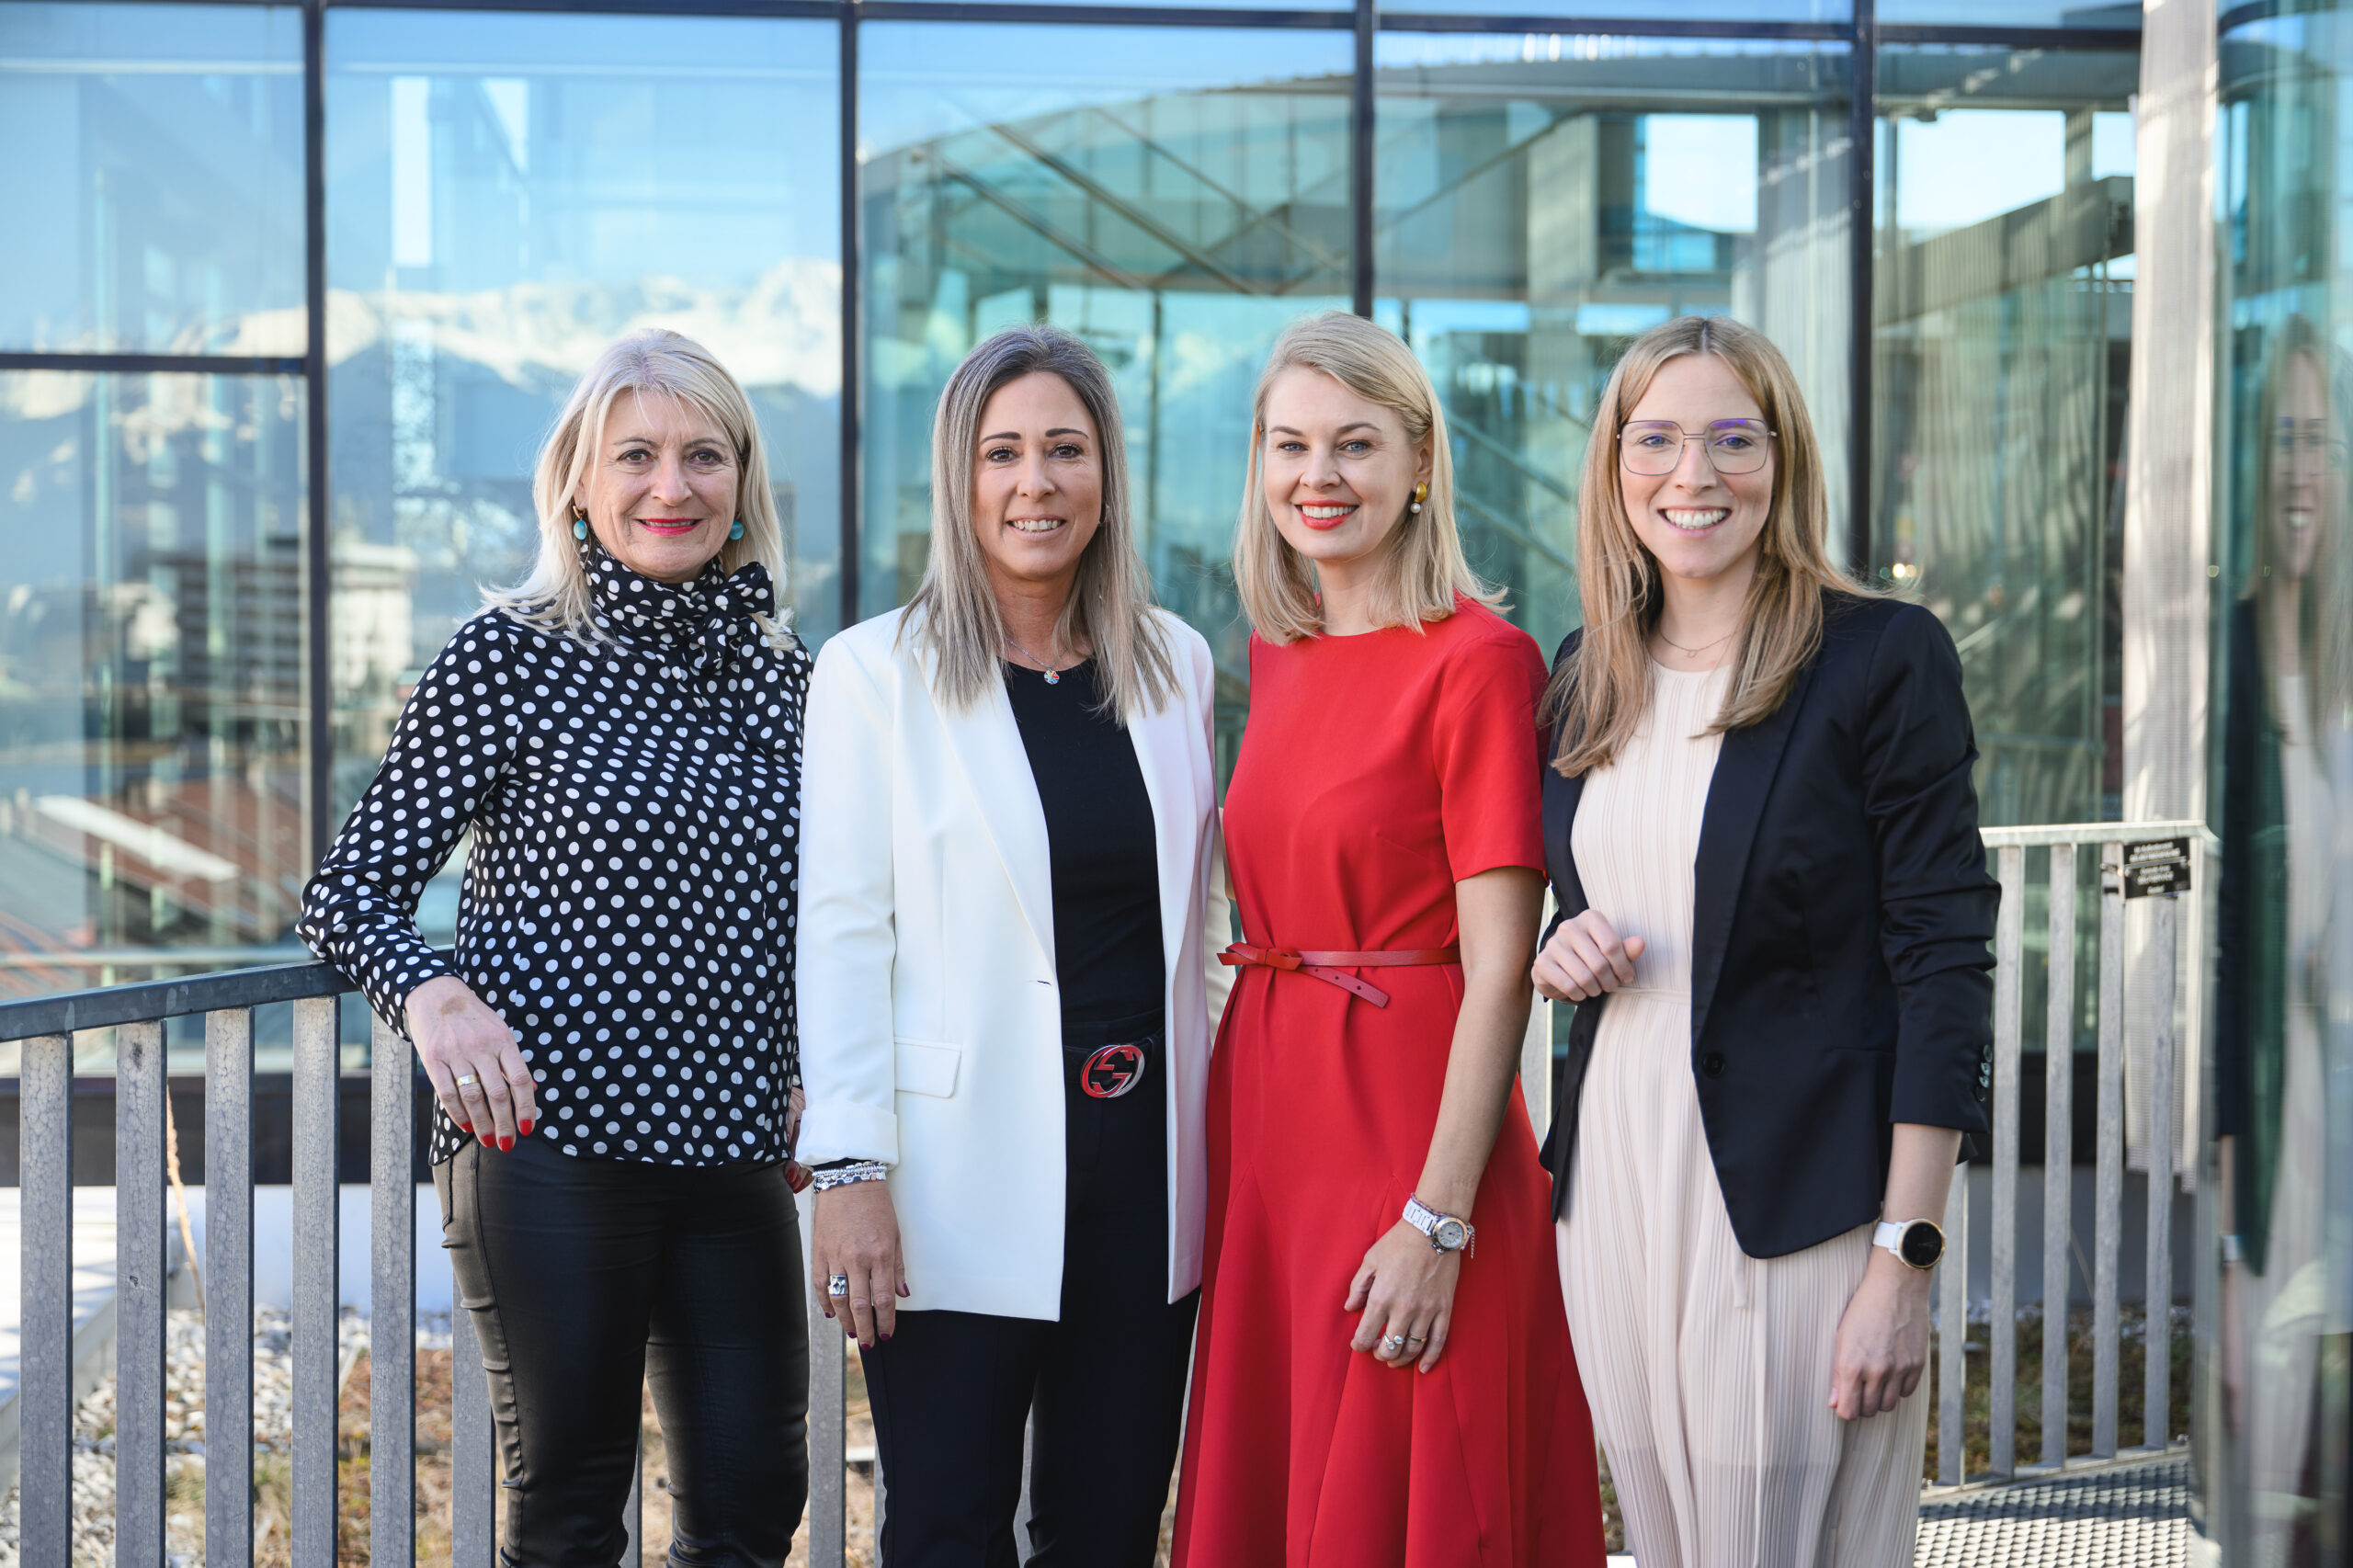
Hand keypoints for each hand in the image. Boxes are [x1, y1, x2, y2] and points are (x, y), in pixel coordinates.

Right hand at [406, 975, 536, 1150]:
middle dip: (505, 1123)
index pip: (519, 1079)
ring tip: (489, 1140)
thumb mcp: (500, 1031)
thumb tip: (531, 1088)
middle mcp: (481, 1048)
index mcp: (503, 1040)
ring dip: (482, 1123)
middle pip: (497, 1093)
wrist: (436, 994)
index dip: (526, 1106)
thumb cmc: (474, 1017)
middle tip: (508, 1143)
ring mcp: (457, 1053)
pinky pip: (447, 1092)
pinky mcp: (434, 1059)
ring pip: (473, 1097)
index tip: (528, 1128)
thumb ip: (512, 1061)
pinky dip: (457, 1113)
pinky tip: (466, 1126)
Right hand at [812, 1181, 908, 1349]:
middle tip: (868, 1343)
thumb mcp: (896, 1235)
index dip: (885, 1321)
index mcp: (880, 1254)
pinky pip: (820, 1284)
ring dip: (845, 1320)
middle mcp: (857, 1258)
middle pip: (859, 1305)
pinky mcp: (819, 1252)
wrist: (849, 1181)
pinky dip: (825, 1302)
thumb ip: (898, 1268)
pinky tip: (831, 1312)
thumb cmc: (876, 1206)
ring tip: (852, 1331)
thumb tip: (903, 1294)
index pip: (883, 1299)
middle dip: (865, 1329)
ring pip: (837, 1299)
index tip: (887, 1333)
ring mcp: (835, 1256)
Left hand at [1345, 1220, 1461, 1373]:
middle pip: (1389, 1347)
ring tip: (1394, 1359)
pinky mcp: (1444, 1310)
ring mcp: (1426, 1311)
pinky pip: (1438, 1342)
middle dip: (1379, 1354)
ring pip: (1412, 1349)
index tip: (1358, 1345)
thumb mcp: (1370, 1260)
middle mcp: (1403, 1309)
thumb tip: (1350, 1308)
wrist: (1433, 1230)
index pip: (1365, 1334)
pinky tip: (1423, 1368)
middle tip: (1377, 1350)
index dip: (1359, 1345)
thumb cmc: (1398, 1242)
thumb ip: (1358, 1287)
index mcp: (1381, 1297)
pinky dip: (1430, 1358)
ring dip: (1401, 1359)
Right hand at [1531, 910, 1646, 1002]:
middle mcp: (1569, 927)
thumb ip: (1627, 950)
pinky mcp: (1542, 962)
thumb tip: (1640, 943)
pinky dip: (1579, 995)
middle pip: (1600, 964)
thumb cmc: (1590, 958)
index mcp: (1590, 918)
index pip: (1612, 946)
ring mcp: (1553, 944)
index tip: (1626, 977)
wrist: (1558, 969)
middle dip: (1609, 982)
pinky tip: (1580, 993)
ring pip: (1584, 977)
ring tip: (1596, 989)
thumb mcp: (1611, 953)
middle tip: (1610, 986)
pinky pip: (1568, 985)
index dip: (1623, 968)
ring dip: (1595, 990)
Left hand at [1829, 1249, 1932, 1419]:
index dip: (1845, 1410)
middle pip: (1868, 1410)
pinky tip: (1892, 1373)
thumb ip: (1838, 1374)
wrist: (1896, 1288)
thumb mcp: (1842, 1338)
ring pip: (1888, 1405)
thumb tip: (1834, 1402)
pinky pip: (1906, 1392)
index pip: (1848, 1411)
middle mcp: (1876, 1371)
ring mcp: (1899, 1369)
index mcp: (1852, 1365)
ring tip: (1874, 1383)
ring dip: (1879, 1399)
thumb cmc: (1863, 1310)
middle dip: (1861, 1405)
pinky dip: (1898, 1388)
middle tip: (1858, 1391)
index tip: (1845, 1403)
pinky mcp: (1917, 1365)